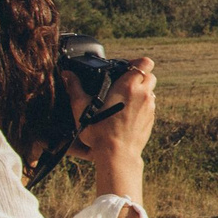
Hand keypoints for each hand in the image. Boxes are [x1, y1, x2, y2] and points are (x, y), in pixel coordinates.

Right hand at [67, 56, 154, 206]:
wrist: (117, 154)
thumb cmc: (99, 131)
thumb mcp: (81, 107)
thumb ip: (75, 88)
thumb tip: (67, 74)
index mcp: (129, 86)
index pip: (145, 63)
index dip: (138, 63)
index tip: (126, 67)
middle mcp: (143, 94)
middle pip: (150, 76)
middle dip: (139, 76)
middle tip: (122, 83)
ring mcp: (150, 107)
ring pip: (151, 91)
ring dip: (141, 91)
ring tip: (122, 98)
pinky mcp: (151, 120)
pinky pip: (150, 106)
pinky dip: (141, 105)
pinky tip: (126, 113)